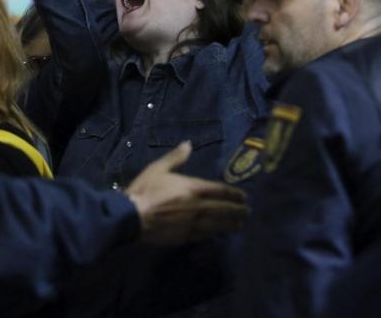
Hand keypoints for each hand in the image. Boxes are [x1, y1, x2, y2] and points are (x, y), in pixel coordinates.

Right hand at [126, 142, 248, 245]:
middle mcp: (198, 207)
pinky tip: (219, 234)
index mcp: (193, 188)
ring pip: (218, 224)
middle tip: (247, 211)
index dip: (233, 194)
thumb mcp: (158, 168)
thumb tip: (188, 144)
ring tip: (240, 224)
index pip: (220, 191)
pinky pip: (206, 235)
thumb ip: (176, 157)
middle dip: (237, 210)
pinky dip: (215, 233)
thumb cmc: (145, 189)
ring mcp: (193, 223)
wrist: (132, 216)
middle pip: (223, 209)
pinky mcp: (186, 236)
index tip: (243, 196)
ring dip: (231, 224)